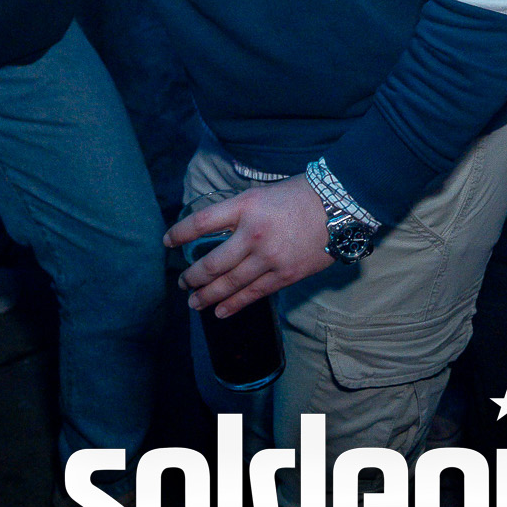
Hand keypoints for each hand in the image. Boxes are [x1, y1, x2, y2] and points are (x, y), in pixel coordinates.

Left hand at [164, 176, 332, 317]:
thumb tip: (218, 233)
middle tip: (182, 282)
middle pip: (212, 262)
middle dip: (193, 276)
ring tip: (193, 302)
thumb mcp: (262, 194)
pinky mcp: (284, 275)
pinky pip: (252, 294)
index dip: (180, 234)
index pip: (202, 222)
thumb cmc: (299, 195)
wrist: (338, 206)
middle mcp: (253, 233)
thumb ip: (240, 213)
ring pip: (229, 283)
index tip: (168, 242)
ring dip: (208, 295)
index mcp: (245, 206)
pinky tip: (220, 312)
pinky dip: (233, 305)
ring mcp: (269, 258)